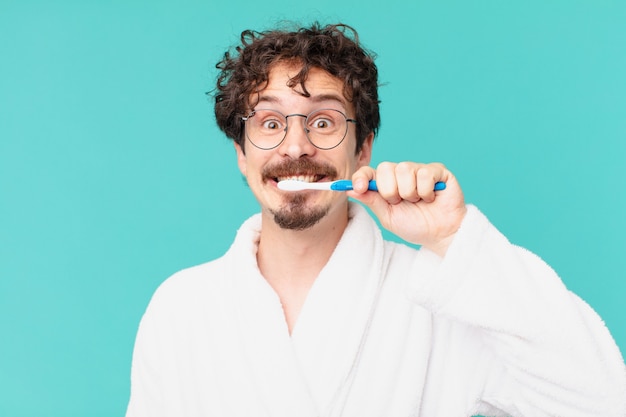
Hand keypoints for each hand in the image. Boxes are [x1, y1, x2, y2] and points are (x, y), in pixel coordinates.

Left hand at [348, 162, 466, 256]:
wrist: (440, 235)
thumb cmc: (415, 226)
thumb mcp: (388, 216)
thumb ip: (371, 201)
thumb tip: (349, 189)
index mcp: (386, 183)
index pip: (369, 171)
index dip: (361, 176)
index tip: (358, 187)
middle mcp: (401, 174)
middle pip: (385, 168)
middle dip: (390, 191)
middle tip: (401, 203)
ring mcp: (419, 170)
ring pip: (405, 169)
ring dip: (409, 192)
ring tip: (418, 201)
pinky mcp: (438, 171)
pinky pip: (424, 173)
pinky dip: (426, 191)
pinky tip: (431, 197)